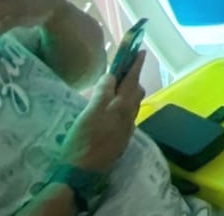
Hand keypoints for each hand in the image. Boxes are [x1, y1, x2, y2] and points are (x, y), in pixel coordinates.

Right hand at [60, 53, 145, 172]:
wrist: (84, 172)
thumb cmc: (83, 140)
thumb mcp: (89, 113)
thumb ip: (102, 93)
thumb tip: (111, 77)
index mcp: (121, 106)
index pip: (131, 79)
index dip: (135, 64)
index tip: (140, 51)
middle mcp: (128, 115)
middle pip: (135, 91)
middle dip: (133, 77)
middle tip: (125, 68)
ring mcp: (126, 128)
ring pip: (133, 104)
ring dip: (129, 92)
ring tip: (118, 87)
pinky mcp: (122, 138)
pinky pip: (128, 116)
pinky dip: (124, 106)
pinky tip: (114, 109)